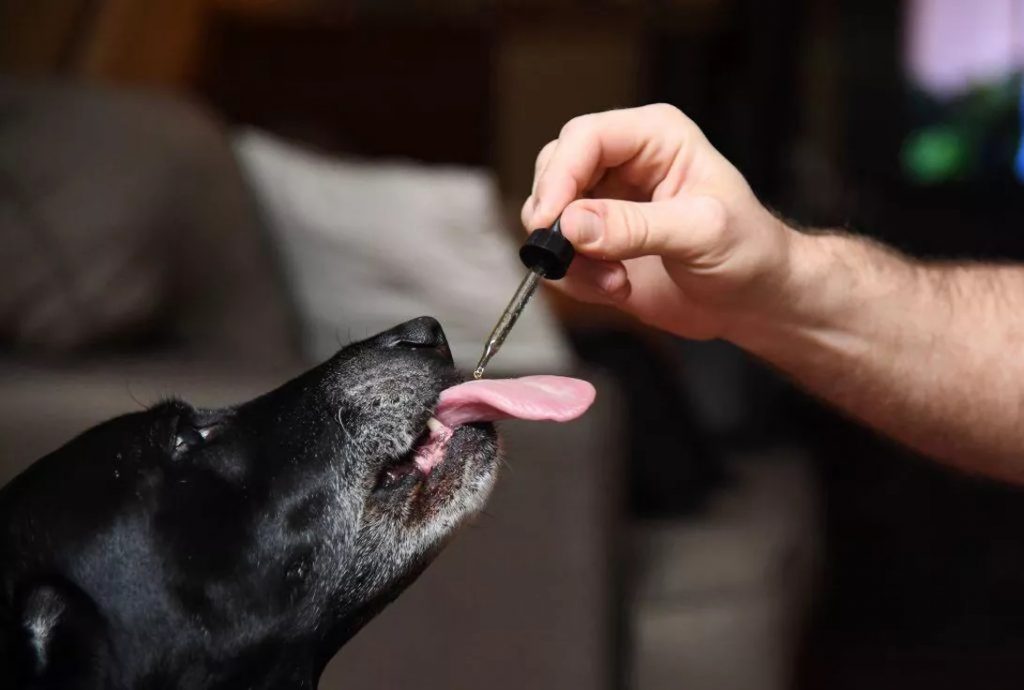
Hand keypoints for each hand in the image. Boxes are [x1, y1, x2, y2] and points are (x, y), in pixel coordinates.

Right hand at [522, 104, 795, 340]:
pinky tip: (617, 287)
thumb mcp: (701, 233)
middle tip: (570, 254)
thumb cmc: (750, 252)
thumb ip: (635, 227)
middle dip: (557, 218)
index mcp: (654, 137)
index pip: (586, 138)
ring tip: (613, 280)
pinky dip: (577, 278)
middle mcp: (623, 164)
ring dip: (569, 256)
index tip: (550, 221)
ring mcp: (605, 204)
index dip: (560, 176)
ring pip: (548, 216)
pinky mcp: (596, 244)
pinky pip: (559, 256)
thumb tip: (572, 224)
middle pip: (554, 171)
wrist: (755, 301)